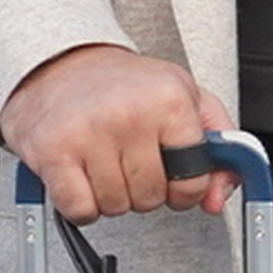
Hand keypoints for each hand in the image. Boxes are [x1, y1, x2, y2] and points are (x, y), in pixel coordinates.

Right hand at [0, 45, 234, 224]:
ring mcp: (90, 132)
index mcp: (170, 99)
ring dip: (109, 195)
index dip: (183, 186)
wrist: (63, 62)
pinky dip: (80, 204)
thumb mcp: (187, 99)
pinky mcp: (53, 150)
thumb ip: (219, 149)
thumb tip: (216, 199)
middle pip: (151, 198)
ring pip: (115, 207)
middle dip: (142, 188)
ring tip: (103, 160)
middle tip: (129, 158)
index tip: (170, 172)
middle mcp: (131, 113)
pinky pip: (80, 210)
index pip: (193, 180)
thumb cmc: (124, 86)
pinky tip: (80, 174)